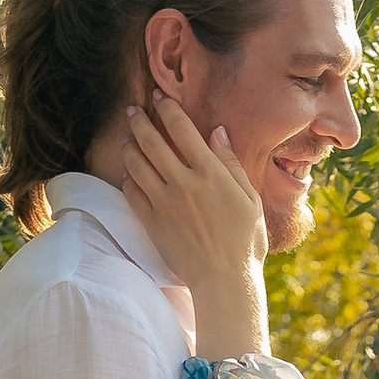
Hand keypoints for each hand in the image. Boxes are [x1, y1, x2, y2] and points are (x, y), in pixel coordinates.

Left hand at [123, 92, 268, 356]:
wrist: (223, 280)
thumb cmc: (245, 241)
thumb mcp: (249, 199)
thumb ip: (231, 163)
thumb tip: (217, 132)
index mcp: (210, 173)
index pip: (182, 129)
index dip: (167, 109)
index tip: (159, 98)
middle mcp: (183, 183)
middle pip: (152, 141)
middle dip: (139, 120)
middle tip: (132, 110)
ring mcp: (164, 203)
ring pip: (137, 164)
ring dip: (130, 146)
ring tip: (129, 139)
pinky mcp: (152, 222)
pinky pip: (132, 192)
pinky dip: (128, 178)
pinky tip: (130, 173)